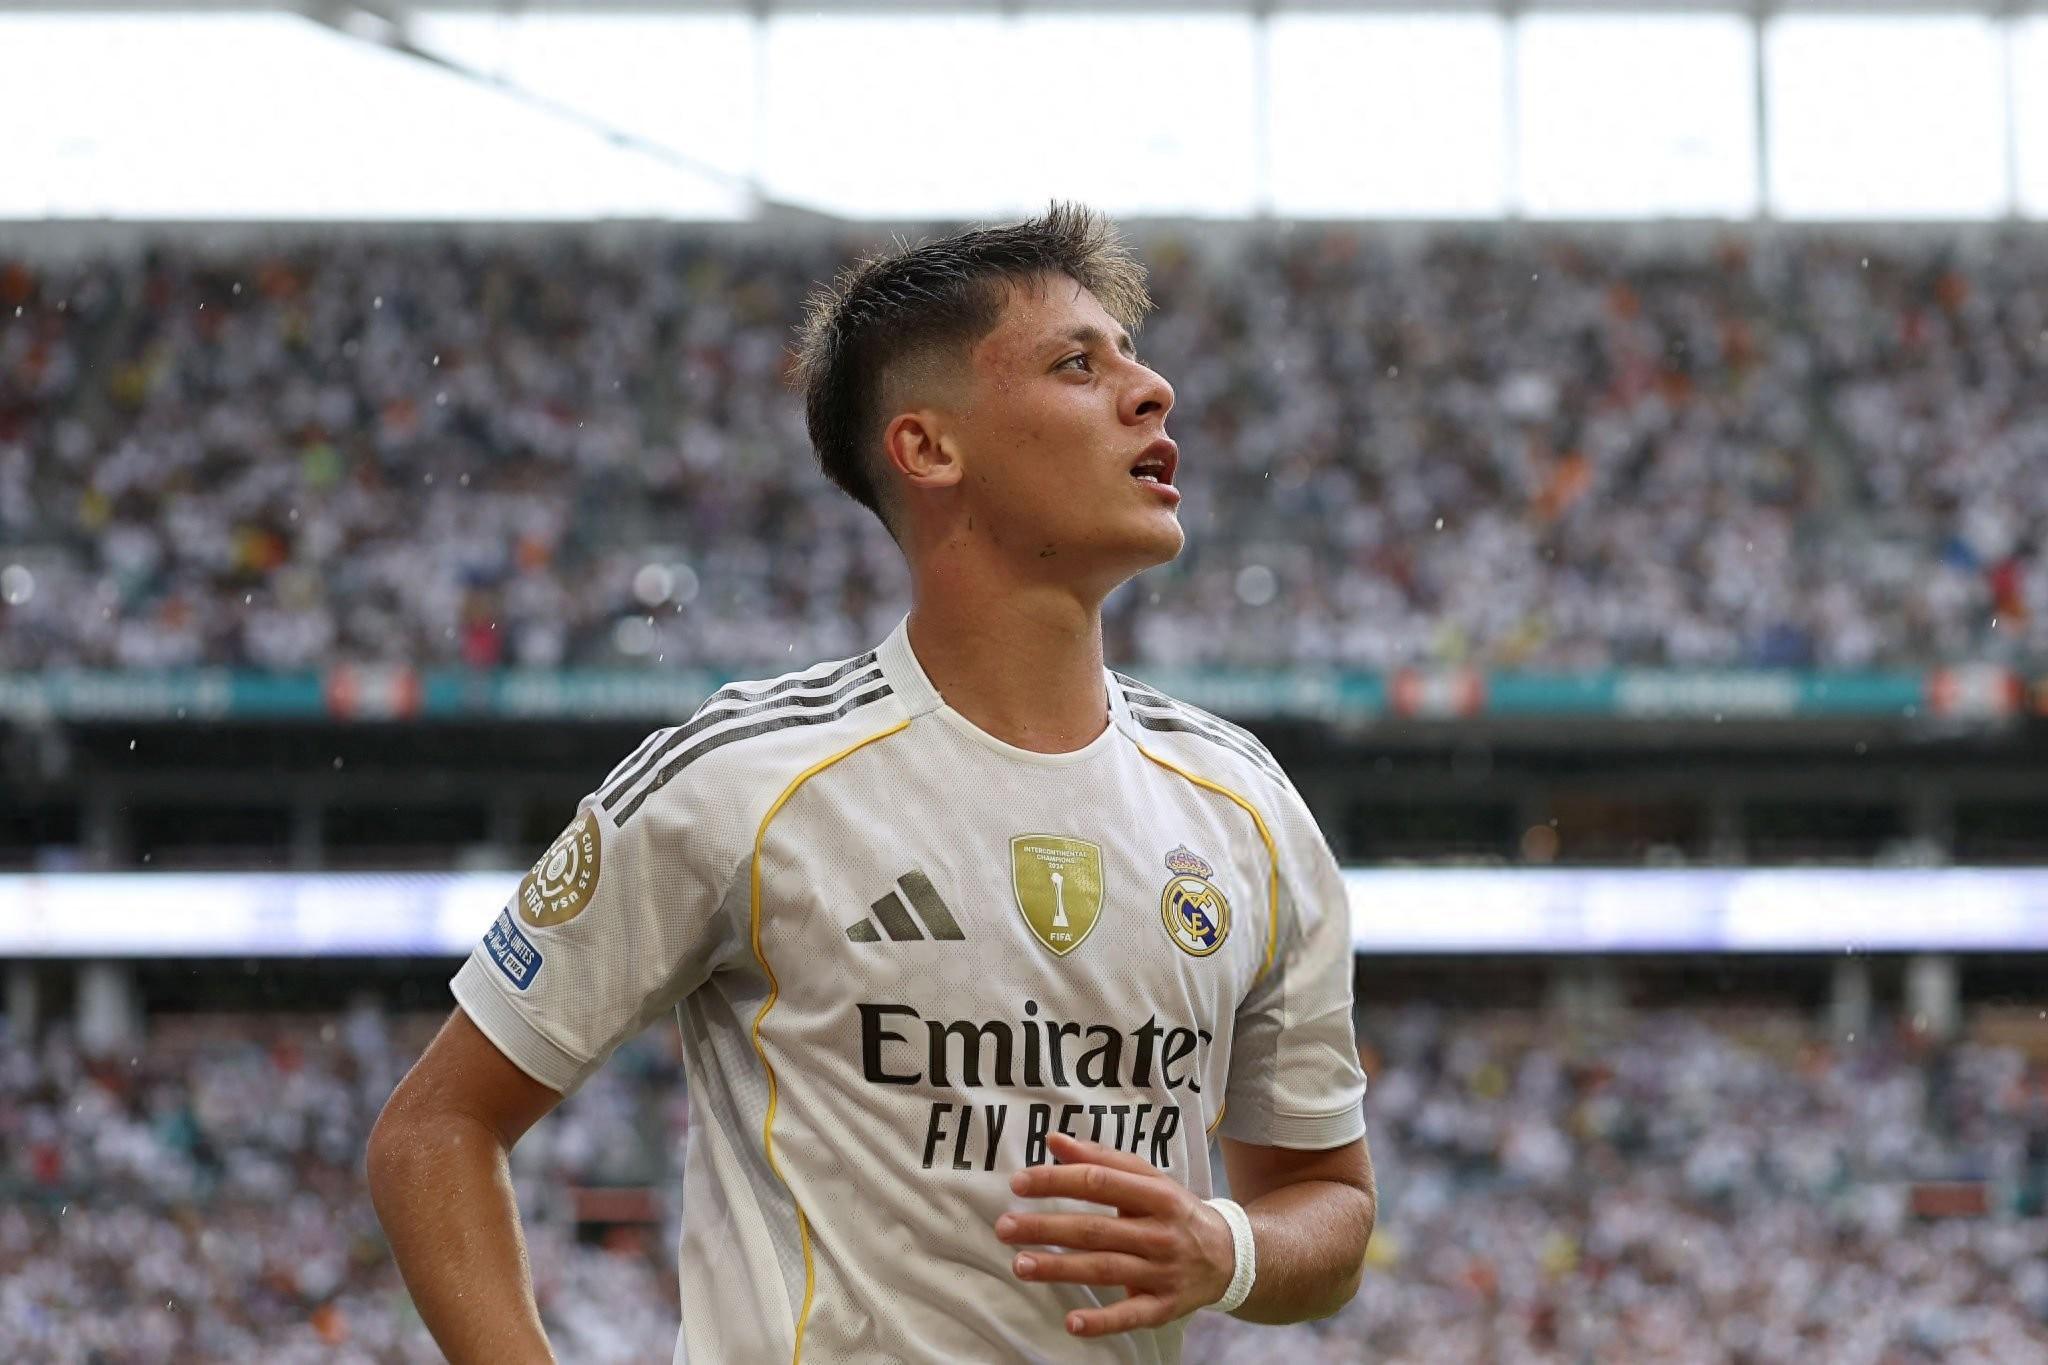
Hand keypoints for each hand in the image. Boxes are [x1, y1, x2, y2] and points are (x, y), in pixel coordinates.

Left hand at [995, 1131, 1235, 1337]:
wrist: (1230, 1256)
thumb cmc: (1175, 1211)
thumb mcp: (1147, 1178)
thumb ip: (1100, 1159)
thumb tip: (1054, 1141)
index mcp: (1157, 1195)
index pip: (1098, 1183)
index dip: (1056, 1181)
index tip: (1018, 1183)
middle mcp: (1160, 1233)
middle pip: (1095, 1229)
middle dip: (1046, 1227)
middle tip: (1005, 1227)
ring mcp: (1162, 1272)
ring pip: (1104, 1268)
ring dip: (1059, 1268)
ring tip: (1020, 1264)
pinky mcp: (1163, 1307)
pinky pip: (1130, 1315)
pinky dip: (1102, 1321)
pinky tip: (1071, 1322)